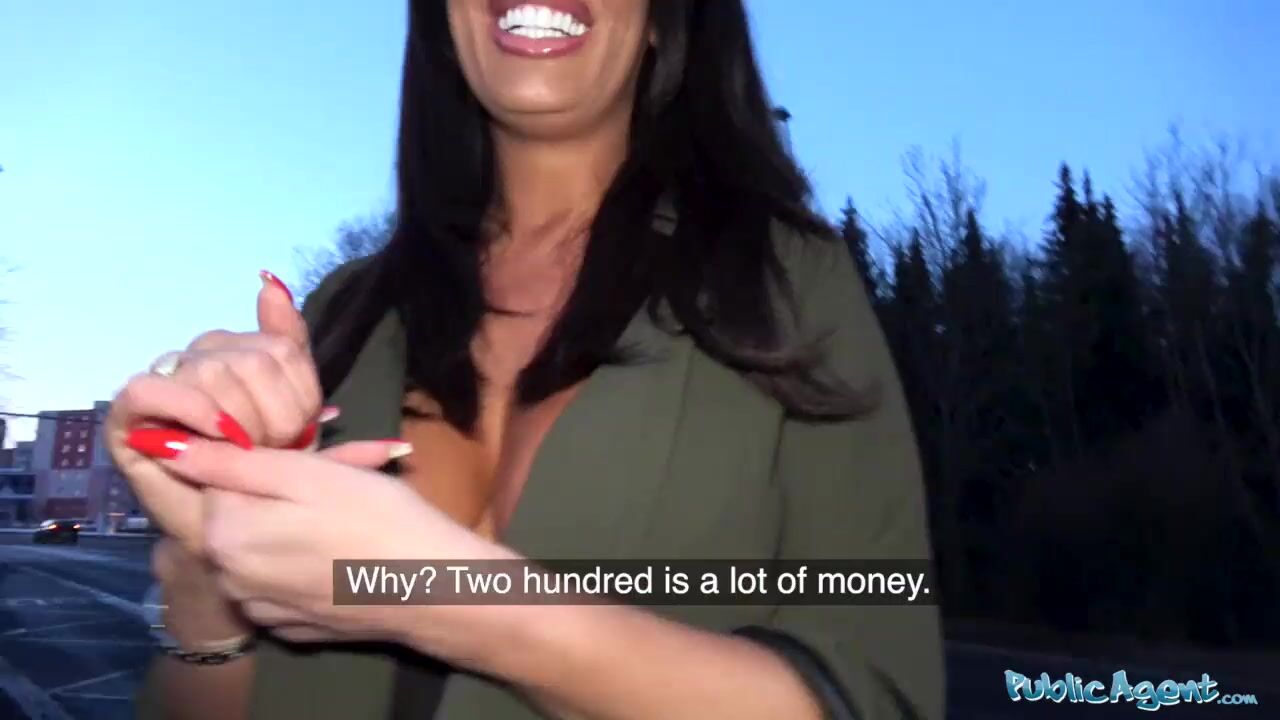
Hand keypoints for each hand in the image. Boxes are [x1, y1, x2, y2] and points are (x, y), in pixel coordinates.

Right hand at [106, 271, 330, 553]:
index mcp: (242, 345)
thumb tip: (270, 280)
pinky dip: (191, 412)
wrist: (235, 524)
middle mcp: (202, 352)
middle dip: (272, 419)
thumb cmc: (269, 468)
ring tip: (242, 456)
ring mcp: (164, 379)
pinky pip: (153, 389)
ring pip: (210, 374)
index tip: (298, 434)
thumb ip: (291, 343)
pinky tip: (215, 438)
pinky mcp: (128, 412)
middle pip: (252, 362)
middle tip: (267, 453)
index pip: (284, 349)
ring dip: (237, 426)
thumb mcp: (299, 407)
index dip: (300, 399)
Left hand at [126, 432, 510, 652]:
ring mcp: (262, 610)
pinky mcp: (292, 628)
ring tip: (345, 519)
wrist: (434, 589)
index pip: (216, 479)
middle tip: (333, 486)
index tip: (306, 461)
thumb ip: (234, 461)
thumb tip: (167, 446)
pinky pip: (281, 585)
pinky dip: (303, 567)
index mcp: (226, 534)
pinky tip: (342, 557)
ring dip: (289, 531)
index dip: (261, 462)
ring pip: (260, 552)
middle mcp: (230, 579)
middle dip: (275, 496)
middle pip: (237, 518)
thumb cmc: (376, 517)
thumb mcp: (309, 473)